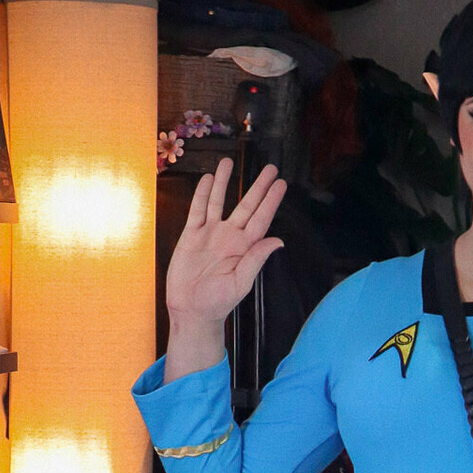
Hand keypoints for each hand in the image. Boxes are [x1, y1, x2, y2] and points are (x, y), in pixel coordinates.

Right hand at [164, 160, 285, 381]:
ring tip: (229, 161)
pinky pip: (198, 210)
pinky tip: (207, 179)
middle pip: (246, 205)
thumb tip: (279, 240)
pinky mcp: (191, 235)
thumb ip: (257, 259)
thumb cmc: (218, 302)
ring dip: (225, 182)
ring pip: (219, 201)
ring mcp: (210, 234)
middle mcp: (229, 237)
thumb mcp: (241, 283)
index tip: (281, 184)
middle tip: (270, 168)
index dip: (271, 201)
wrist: (191, 311)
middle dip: (258, 186)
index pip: (261, 218)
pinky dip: (202, 194)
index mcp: (245, 248)